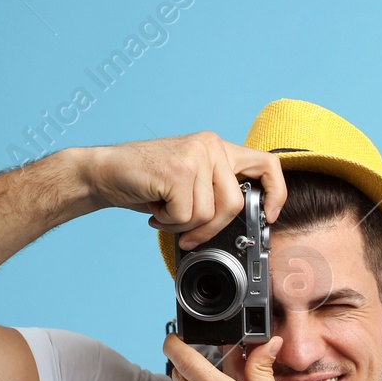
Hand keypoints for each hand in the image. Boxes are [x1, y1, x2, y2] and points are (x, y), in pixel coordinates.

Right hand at [78, 131, 287, 248]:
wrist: (105, 172)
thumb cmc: (148, 183)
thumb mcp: (192, 185)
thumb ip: (217, 193)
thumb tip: (247, 226)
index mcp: (218, 148)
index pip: (267, 165)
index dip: (277, 193)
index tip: (269, 216)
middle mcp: (210, 146)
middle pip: (235, 204)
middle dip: (212, 229)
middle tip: (188, 234)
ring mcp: (195, 155)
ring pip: (209, 214)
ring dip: (183, 225)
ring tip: (164, 212)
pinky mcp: (178, 170)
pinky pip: (187, 216)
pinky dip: (169, 223)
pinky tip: (155, 208)